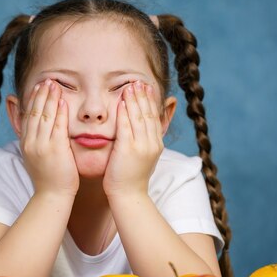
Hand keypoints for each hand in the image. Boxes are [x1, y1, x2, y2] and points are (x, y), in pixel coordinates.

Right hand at [20, 79, 78, 196]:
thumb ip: (35, 142)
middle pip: (34, 112)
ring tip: (53, 84)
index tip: (37, 87)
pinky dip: (59, 112)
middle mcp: (31, 142)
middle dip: (40, 94)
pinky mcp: (55, 149)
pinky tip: (62, 100)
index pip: (27, 116)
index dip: (32, 100)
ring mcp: (42, 145)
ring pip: (44, 116)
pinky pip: (57, 126)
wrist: (52, 196)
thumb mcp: (36, 157)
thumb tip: (35, 130)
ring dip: (49, 98)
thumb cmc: (49, 178)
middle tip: (46, 80)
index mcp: (26, 143)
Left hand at [103, 81, 163, 197]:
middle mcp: (152, 143)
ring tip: (130, 86)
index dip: (150, 101)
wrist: (129, 195)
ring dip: (134, 100)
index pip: (155, 117)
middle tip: (139, 81)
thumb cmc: (131, 177)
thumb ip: (145, 142)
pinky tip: (120, 101)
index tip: (146, 87)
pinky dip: (124, 112)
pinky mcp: (128, 149)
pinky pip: (126, 126)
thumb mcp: (144, 157)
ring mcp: (141, 146)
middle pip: (148, 114)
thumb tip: (145, 131)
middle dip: (143, 96)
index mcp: (156, 144)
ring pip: (139, 117)